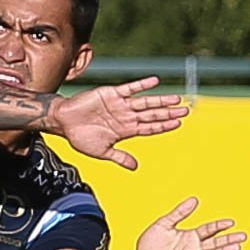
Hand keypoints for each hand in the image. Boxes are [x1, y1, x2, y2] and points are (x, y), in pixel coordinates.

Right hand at [52, 76, 188, 168]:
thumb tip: (135, 167)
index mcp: (126, 130)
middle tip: (186, 110)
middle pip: (152, 114)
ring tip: (176, 99)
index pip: (150, 128)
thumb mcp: (102, 151)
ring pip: (145, 102)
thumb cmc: (80, 137)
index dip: (164, 126)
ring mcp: (120, 105)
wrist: (63, 122)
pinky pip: (130, 88)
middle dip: (169, 113)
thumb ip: (119, 157)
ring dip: (161, 100)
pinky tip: (154, 82)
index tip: (178, 123)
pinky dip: (142, 85)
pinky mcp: (111, 94)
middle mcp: (126, 116)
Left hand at [131, 197, 246, 249]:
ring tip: (237, 247)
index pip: (208, 230)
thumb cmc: (149, 244)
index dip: (219, 226)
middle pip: (214, 243)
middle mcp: (193, 249)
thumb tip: (195, 199)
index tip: (231, 222)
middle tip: (243, 236)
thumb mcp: (163, 224)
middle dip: (228, 239)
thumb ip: (179, 213)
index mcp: (189, 236)